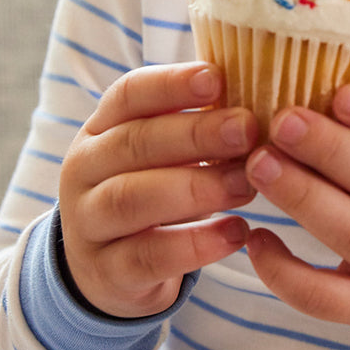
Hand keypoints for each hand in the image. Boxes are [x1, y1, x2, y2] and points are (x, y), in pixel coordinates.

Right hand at [58, 63, 258, 318]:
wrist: (104, 269)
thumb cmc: (151, 192)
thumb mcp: (162, 154)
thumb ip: (198, 125)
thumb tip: (264, 90)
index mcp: (101, 128)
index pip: (129, 95)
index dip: (171, 84)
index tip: (217, 77)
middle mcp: (85, 169)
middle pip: (134, 143)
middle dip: (194, 134)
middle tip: (247, 130)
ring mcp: (88, 222)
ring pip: (132, 198)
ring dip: (195, 188)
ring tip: (246, 184)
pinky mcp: (107, 272)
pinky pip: (149, 256)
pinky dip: (196, 245)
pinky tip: (238, 233)